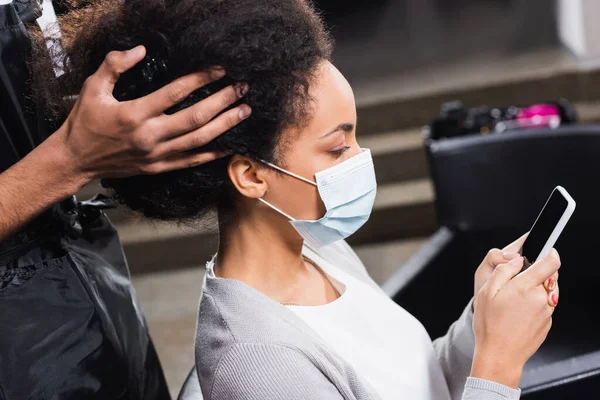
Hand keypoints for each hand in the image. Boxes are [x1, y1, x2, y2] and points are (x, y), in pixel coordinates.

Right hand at [52, 45, 250, 183]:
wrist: (76, 160)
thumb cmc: (85, 122)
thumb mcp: (93, 88)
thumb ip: (115, 65)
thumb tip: (141, 50)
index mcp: (135, 114)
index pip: (175, 93)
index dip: (200, 79)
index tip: (219, 70)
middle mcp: (150, 136)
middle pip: (195, 117)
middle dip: (222, 101)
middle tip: (241, 89)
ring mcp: (157, 155)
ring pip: (199, 140)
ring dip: (225, 125)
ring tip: (244, 111)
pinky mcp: (160, 168)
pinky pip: (192, 161)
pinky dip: (213, 154)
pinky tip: (231, 145)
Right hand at [471, 249, 560, 387]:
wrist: (500, 355)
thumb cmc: (489, 325)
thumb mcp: (486, 292)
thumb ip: (503, 271)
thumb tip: (516, 260)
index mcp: (525, 287)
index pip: (550, 263)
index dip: (550, 253)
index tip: (546, 250)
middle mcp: (541, 298)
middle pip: (549, 276)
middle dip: (537, 274)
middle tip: (516, 283)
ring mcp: (546, 312)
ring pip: (548, 291)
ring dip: (537, 290)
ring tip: (515, 301)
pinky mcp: (547, 323)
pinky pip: (545, 306)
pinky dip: (535, 305)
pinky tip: (519, 314)